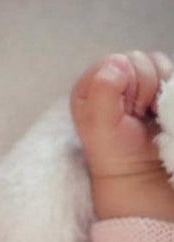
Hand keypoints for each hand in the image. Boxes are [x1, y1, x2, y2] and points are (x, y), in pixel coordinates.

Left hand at [70, 51, 173, 220]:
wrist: (139, 171)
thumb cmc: (114, 152)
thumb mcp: (100, 125)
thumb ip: (103, 92)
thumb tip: (118, 61)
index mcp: (88, 87)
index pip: (114, 62)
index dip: (125, 84)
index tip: (125, 110)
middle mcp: (107, 79)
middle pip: (136, 59)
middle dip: (143, 87)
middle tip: (136, 114)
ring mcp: (130, 81)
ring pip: (154, 62)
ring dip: (156, 87)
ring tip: (146, 113)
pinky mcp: (151, 85)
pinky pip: (167, 69)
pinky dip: (167, 87)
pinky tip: (157, 109)